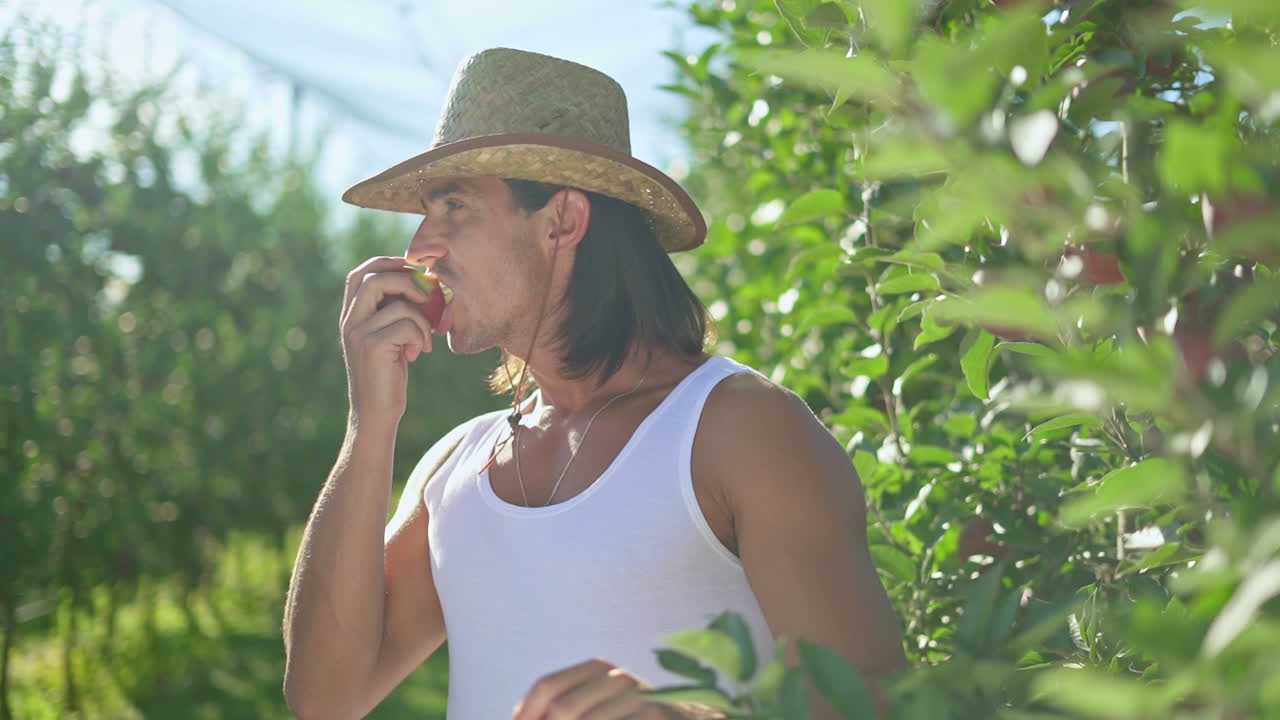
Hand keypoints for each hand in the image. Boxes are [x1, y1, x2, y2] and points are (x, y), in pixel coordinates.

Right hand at [339, 256, 434, 428]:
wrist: (376, 413)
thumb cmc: (388, 376)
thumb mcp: (388, 340)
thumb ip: (392, 314)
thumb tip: (421, 285)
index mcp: (351, 317)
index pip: (359, 274)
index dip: (385, 263)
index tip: (412, 268)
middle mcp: (349, 322)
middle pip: (375, 278)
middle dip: (408, 281)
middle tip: (427, 297)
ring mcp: (358, 333)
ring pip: (399, 304)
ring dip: (422, 319)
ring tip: (424, 340)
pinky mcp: (372, 345)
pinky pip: (407, 324)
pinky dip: (421, 335)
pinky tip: (418, 353)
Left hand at [512, 658, 681, 719]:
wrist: (683, 719)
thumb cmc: (626, 718)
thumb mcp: (594, 707)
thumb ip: (557, 709)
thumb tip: (517, 718)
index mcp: (597, 669)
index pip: (547, 685)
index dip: (526, 713)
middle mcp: (618, 678)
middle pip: (562, 708)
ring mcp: (639, 699)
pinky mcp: (654, 718)